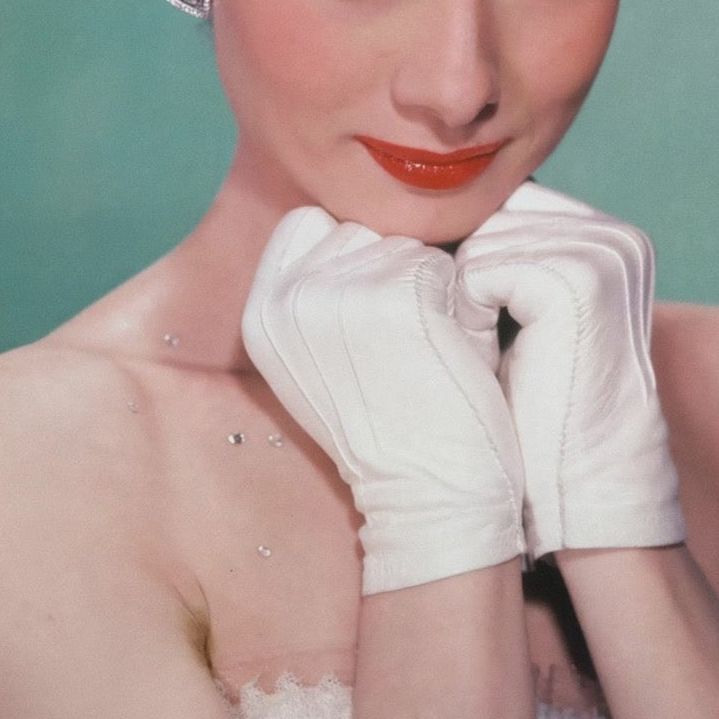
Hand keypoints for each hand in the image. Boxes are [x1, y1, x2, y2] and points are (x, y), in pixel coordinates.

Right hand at [241, 208, 524, 595]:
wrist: (427, 495)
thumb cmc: (390, 426)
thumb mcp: (318, 361)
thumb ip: (313, 293)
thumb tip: (345, 227)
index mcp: (260, 313)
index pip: (308, 224)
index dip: (352, 257)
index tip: (372, 318)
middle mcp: (288, 298)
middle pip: (358, 227)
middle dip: (392, 267)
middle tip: (402, 341)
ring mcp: (341, 293)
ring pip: (402, 241)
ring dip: (428, 283)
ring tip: (425, 349)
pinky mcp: (398, 295)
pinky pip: (442, 262)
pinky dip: (458, 300)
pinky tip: (449, 350)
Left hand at [454, 181, 684, 558]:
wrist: (579, 480)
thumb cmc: (536, 408)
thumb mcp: (519, 315)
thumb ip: (497, 253)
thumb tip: (423, 212)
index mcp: (605, 234)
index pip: (498, 206)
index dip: (464, 259)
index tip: (476, 322)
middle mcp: (612, 233)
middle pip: (485, 216)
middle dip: (462, 276)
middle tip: (485, 346)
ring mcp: (601, 252)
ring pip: (476, 243)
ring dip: (461, 302)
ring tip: (492, 357)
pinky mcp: (578, 279)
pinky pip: (479, 273)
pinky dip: (469, 319)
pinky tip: (493, 361)